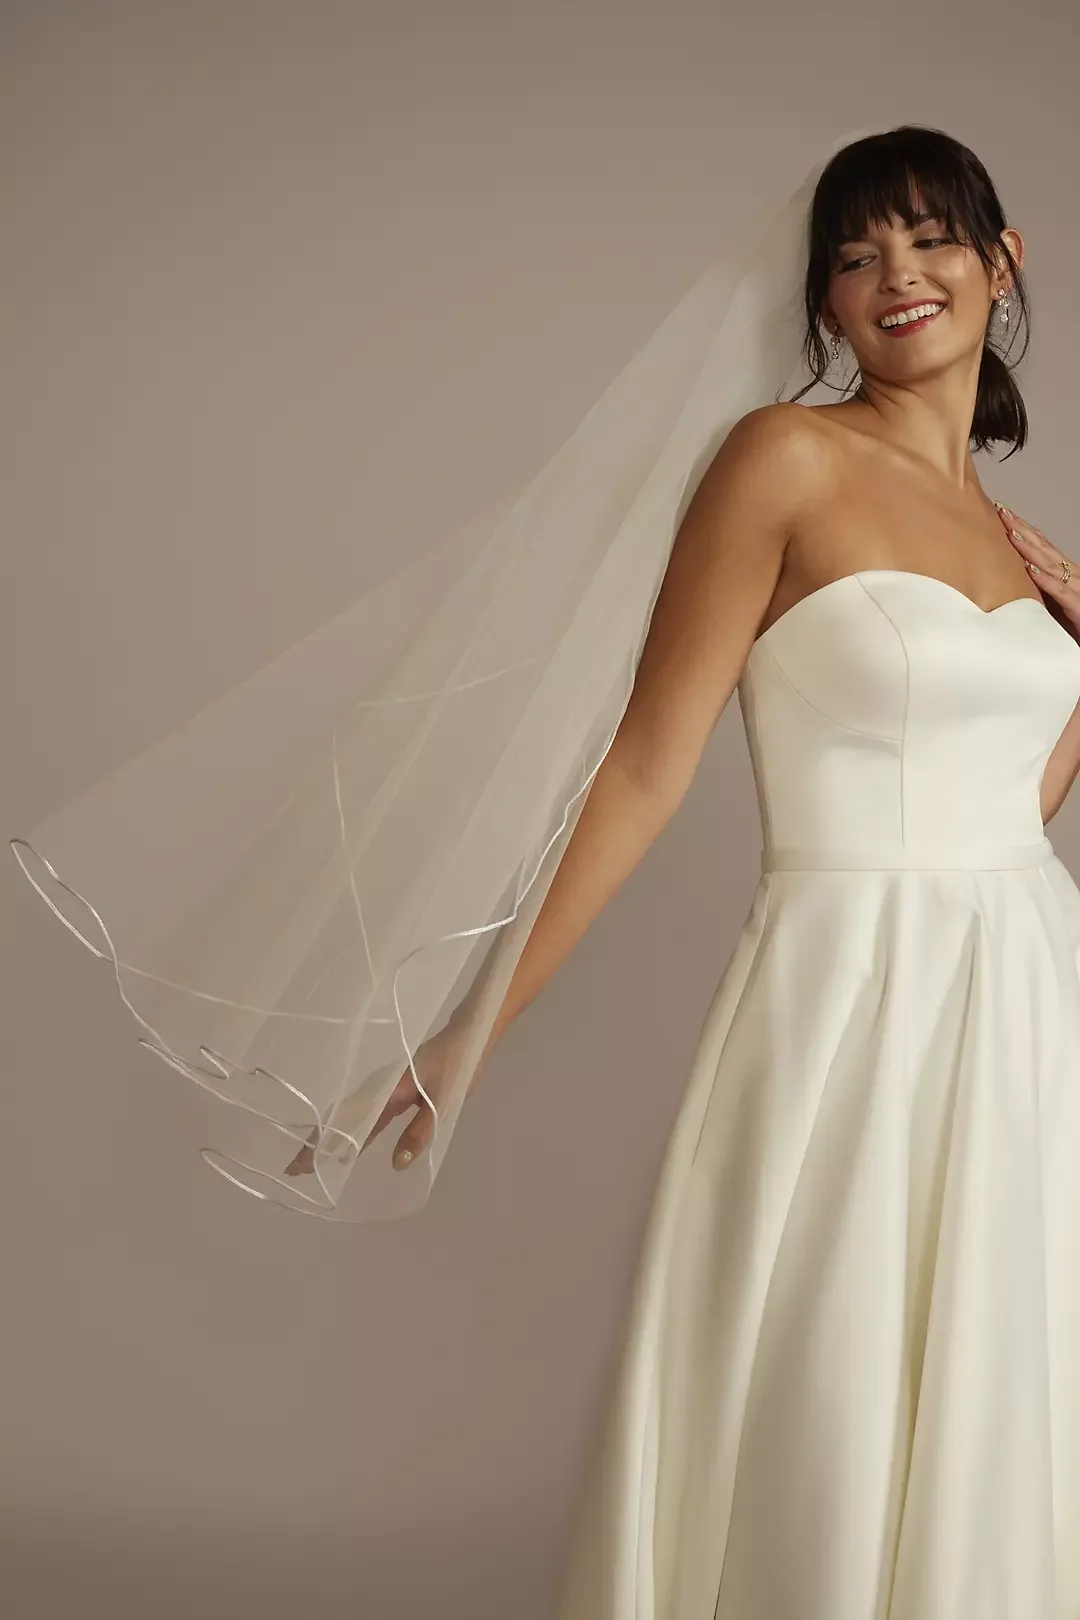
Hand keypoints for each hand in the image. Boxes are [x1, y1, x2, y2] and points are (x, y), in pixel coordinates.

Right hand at [282, 1019, 485, 1179]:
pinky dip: (350, 1127)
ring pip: (351, 1115)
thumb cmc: (456, 1065)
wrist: (468, 1035)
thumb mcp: (443, 1100)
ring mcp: (385, 1087)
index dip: (323, 1144)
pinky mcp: (394, 1088)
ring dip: (331, 1135)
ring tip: (312, 1160)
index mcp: (387, 1091)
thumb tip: (396, 1165)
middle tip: (294, 1169)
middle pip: (342, 1119)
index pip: (349, 1123)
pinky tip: (347, 1141)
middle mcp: (380, 1089)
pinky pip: (364, 1111)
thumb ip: (420, 1131)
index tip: (299, 1166)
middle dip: (318, 1143)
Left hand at [995, 503, 1078, 631]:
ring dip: (1029, 547)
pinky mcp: (1076, 606)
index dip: (1021, 529)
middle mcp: (1068, 576)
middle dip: (1021, 528)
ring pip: (1049, 563)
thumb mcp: (1049, 603)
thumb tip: (1004, 585)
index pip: (1038, 546)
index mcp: (1060, 574)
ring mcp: (1073, 588)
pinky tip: (1030, 569)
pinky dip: (1045, 579)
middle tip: (1000, 511)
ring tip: (1011, 532)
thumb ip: (1032, 592)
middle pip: (1041, 547)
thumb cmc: (1073, 623)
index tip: (1001, 514)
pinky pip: (1059, 590)